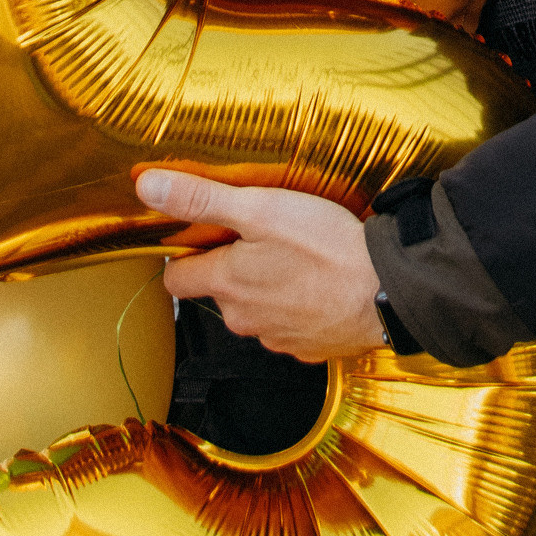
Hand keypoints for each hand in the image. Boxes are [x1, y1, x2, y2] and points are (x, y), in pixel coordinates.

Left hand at [136, 170, 384, 361]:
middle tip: (263, 237)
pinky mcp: (309, 348)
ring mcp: (277, 338)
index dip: (183, 256)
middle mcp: (244, 318)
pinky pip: (290, 326)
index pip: (176, 280)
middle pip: (220, 293)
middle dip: (232, 268)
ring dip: (268, 288)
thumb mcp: (260, 208)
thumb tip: (146, 186)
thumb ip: (201, 198)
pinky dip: (299, 307)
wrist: (389, 292)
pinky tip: (320, 284)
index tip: (201, 236)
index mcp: (226, 284)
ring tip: (298, 258)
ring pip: (256, 310)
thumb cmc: (327, 247)